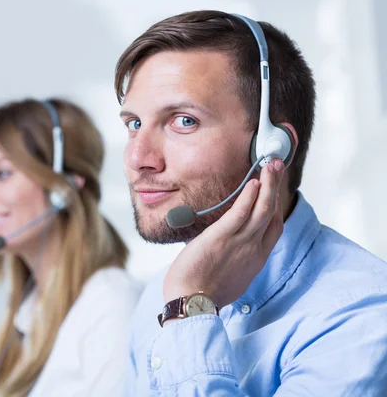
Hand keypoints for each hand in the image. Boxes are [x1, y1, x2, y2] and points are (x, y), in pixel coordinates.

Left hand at [163, 159, 284, 308]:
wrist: (192, 305)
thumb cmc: (203, 294)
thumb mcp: (229, 277)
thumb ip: (233, 260)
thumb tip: (224, 247)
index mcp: (255, 259)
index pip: (272, 227)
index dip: (275, 204)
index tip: (275, 189)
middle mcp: (254, 249)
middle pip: (271, 212)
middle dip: (276, 187)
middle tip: (277, 165)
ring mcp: (240, 243)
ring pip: (261, 209)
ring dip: (268, 184)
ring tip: (270, 164)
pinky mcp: (222, 238)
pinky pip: (240, 213)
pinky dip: (249, 197)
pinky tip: (253, 182)